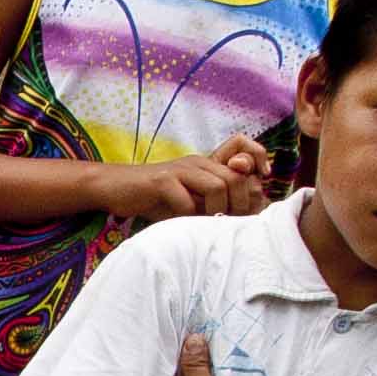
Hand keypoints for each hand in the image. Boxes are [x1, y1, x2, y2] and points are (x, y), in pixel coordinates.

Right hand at [144, 137, 272, 225]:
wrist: (116, 188)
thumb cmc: (155, 198)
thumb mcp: (190, 198)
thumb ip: (214, 201)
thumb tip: (243, 213)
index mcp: (208, 164)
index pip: (243, 148)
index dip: (257, 160)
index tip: (259, 186)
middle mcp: (198, 162)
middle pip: (235, 178)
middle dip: (238, 205)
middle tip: (227, 225)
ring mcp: (180, 170)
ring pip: (217, 187)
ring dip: (216, 213)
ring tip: (206, 227)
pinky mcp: (162, 181)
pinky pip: (187, 202)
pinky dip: (188, 218)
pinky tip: (180, 225)